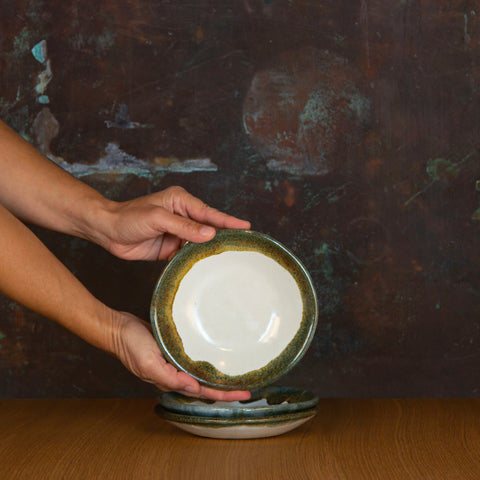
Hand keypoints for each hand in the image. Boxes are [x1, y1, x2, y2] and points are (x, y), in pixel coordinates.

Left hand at [99, 186, 249, 260]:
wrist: (107, 231)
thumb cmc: (128, 217)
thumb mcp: (157, 218)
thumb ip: (184, 226)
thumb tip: (210, 234)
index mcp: (180, 201)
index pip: (209, 212)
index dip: (228, 220)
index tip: (246, 226)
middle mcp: (181, 215)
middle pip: (208, 227)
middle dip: (224, 235)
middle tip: (244, 245)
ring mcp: (177, 233)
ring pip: (200, 243)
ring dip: (211, 250)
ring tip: (230, 259)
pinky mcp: (170, 248)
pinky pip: (188, 254)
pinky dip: (196, 260)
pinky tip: (207, 267)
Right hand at [111, 311, 250, 400]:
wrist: (117, 327)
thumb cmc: (130, 344)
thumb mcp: (149, 362)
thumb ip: (169, 377)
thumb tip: (193, 387)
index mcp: (171, 379)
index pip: (203, 392)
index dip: (224, 394)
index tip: (244, 394)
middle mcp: (174, 374)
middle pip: (205, 386)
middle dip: (226, 389)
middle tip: (249, 387)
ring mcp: (173, 363)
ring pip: (200, 374)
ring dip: (218, 377)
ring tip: (237, 376)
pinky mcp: (172, 350)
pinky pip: (193, 360)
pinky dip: (206, 362)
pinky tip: (214, 358)